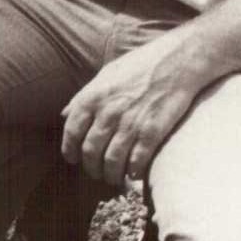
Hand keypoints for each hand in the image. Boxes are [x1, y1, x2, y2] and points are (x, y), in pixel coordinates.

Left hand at [60, 33, 204, 185]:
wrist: (175, 62)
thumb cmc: (138, 66)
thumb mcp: (104, 76)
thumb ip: (83, 97)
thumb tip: (65, 115)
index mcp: (92, 97)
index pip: (72, 132)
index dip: (70, 150)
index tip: (72, 159)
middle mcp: (107, 112)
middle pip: (90, 151)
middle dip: (91, 167)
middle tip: (95, 173)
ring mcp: (130, 123)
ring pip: (112, 161)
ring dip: (110, 174)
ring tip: (113, 178)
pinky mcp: (153, 132)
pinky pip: (137, 161)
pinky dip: (133, 172)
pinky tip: (133, 174)